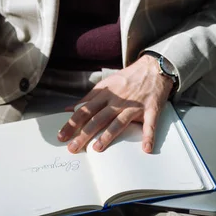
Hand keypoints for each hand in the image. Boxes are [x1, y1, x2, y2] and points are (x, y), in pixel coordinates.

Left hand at [57, 55, 173, 153]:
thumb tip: (69, 109)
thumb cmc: (128, 78)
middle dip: (83, 134)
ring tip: (97, 148)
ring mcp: (134, 105)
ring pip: (118, 122)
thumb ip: (88, 98)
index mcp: (105, 94)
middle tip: (72, 147)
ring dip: (107, 136)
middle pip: (97, 118)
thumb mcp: (106, 85)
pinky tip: (146, 148)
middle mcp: (118, 100)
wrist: (154, 67)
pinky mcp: (151, 108)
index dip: (72, 123)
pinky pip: (150, 124)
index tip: (61, 136)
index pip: (84, 110)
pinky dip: (148, 136)